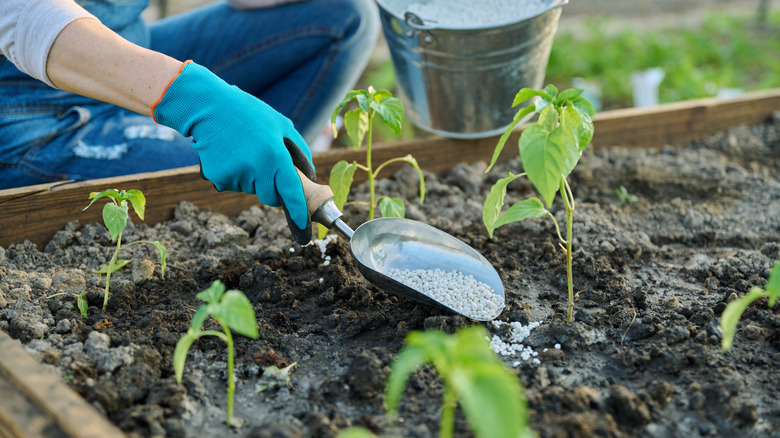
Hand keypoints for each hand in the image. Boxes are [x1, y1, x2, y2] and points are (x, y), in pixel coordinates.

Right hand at [152, 61, 314, 242]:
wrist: (209, 108)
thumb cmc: (251, 114)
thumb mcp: (282, 125)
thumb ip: (300, 152)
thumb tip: (308, 177)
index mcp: (275, 155)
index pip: (291, 192)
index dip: (299, 211)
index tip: (304, 225)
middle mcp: (256, 169)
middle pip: (270, 198)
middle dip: (272, 189)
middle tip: (265, 165)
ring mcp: (235, 175)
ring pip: (251, 190)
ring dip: (252, 178)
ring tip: (244, 151)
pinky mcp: (218, 178)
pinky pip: (233, 185)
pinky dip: (235, 175)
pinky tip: (230, 154)